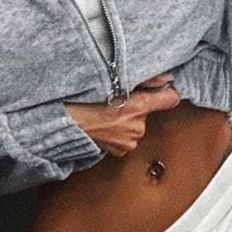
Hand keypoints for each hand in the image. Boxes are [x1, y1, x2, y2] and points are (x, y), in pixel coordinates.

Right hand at [65, 73, 180, 157]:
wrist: (62, 123)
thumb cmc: (81, 100)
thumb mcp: (112, 82)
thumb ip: (146, 81)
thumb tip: (167, 79)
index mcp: (137, 107)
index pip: (170, 99)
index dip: (165, 93)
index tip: (162, 91)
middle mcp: (137, 127)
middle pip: (148, 112)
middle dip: (136, 106)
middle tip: (116, 100)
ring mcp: (129, 142)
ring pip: (137, 125)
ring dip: (127, 120)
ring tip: (107, 113)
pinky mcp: (120, 151)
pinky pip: (127, 138)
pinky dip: (119, 132)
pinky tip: (105, 125)